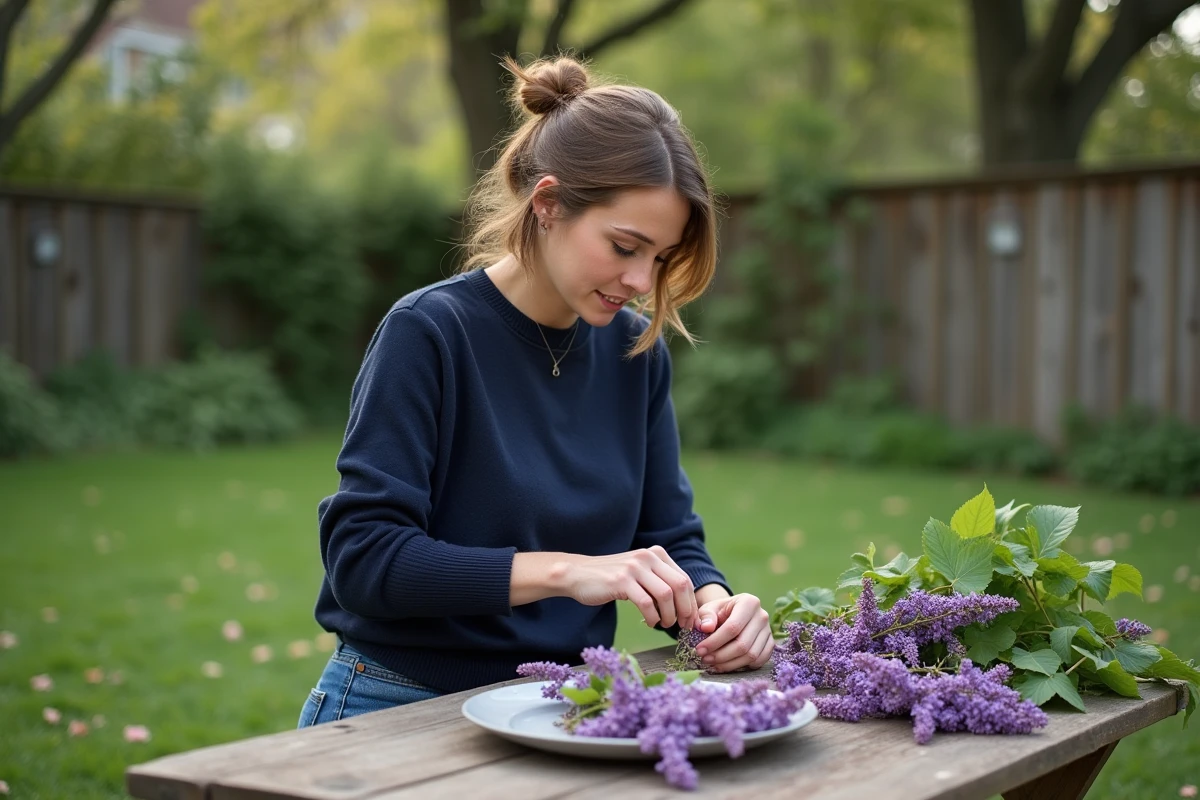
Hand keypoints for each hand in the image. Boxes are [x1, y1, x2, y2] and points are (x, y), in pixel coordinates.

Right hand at [563, 546, 697, 630]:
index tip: (690, 620)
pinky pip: (647, 604)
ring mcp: (634, 568)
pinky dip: (653, 618)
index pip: (684, 579)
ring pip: (666, 595)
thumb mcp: (638, 573)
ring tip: (664, 625)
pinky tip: (650, 623)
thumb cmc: (610, 579)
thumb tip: (684, 607)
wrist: (577, 574)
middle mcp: (647, 557)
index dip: (691, 602)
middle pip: (680, 586)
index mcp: (656, 553)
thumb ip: (659, 581)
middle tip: (682, 626)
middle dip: (685, 610)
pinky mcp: (621, 581)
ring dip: (669, 616)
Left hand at [693, 593, 773, 672]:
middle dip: (721, 656)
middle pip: (743, 644)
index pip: (732, 627)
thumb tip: (706, 627)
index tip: (700, 650)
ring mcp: (768, 631)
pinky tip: (727, 664)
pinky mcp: (770, 644)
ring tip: (713, 664)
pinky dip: (743, 666)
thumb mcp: (709, 608)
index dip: (715, 642)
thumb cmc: (719, 611)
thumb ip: (706, 616)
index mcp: (749, 602)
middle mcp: (762, 616)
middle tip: (705, 659)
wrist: (732, 614)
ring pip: (751, 655)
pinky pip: (759, 661)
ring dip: (730, 664)